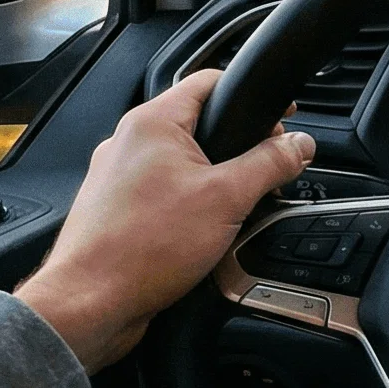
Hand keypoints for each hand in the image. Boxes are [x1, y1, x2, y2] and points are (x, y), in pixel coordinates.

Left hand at [16, 69, 315, 372]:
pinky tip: (202, 231)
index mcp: (152, 123)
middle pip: (199, 124)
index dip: (253, 95)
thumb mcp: (228, 199)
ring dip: (213, 179)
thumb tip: (300, 145)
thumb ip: (271, 164)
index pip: (210, 81)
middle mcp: (128, 142)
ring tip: (233, 208)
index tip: (281, 119)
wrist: (88, 306)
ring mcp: (117, 176)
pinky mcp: (115, 208)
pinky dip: (188, 202)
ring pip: (181, 161)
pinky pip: (163, 191)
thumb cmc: (142, 249)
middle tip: (264, 171)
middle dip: (237, 146)